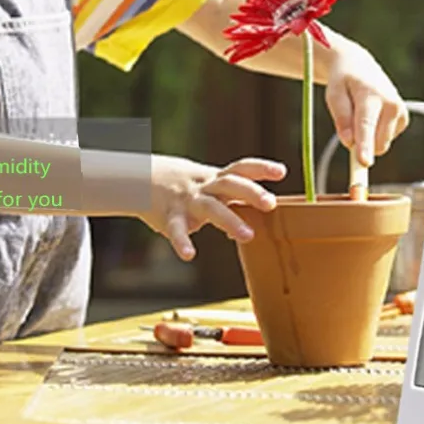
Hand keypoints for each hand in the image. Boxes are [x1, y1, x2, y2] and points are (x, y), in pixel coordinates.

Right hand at [139, 156, 286, 260]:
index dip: (261, 168)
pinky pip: (176, 230)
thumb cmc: (186, 185)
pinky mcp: (170, 217)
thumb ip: (234, 195)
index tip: (282, 171)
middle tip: (270, 203)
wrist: (141, 179)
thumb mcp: (210, 184)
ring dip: (230, 221)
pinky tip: (189, 255)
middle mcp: (204, 187)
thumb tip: (264, 207)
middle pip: (230, 184)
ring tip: (248, 236)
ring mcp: (187, 201)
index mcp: (216, 178)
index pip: (241, 168)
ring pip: (210, 208)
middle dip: (251, 192)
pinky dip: (182, 241)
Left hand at [325, 45, 408, 166]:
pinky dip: (376, 134)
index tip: (364, 163)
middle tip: (348, 127)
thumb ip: (341, 118)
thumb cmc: (343, 82)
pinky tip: (371, 115)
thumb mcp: (333, 95)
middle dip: (361, 145)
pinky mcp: (403, 118)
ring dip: (368, 138)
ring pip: (382, 145)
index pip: (367, 125)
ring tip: (360, 113)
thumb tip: (349, 143)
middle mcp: (391, 103)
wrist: (360, 67)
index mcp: (371, 95)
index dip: (365, 146)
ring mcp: (400, 111)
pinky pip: (386, 140)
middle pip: (377, 143)